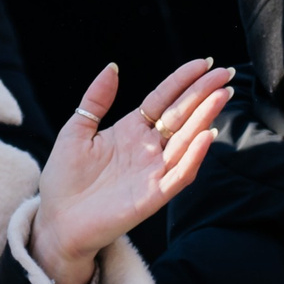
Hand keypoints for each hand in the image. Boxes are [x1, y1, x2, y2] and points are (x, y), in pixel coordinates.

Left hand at [29, 58, 232, 283]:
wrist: (56, 222)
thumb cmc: (64, 179)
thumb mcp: (76, 131)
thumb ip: (95, 100)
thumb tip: (112, 67)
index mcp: (131, 131)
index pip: (164, 99)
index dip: (183, 81)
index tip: (204, 62)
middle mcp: (148, 149)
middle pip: (181, 115)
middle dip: (204, 93)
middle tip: (227, 72)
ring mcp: (153, 172)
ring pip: (186, 140)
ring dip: (205, 117)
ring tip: (221, 95)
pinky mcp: (153, 196)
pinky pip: (179, 174)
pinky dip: (194, 156)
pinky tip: (207, 135)